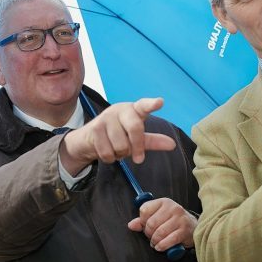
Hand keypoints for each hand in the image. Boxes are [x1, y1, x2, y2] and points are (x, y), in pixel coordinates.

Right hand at [59, 98, 175, 174]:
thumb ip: (153, 141)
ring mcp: (106, 118)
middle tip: (138, 159)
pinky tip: (106, 151)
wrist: (89, 140)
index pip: (144, 105)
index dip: (151, 104)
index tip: (160, 102)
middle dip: (137, 147)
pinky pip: (108, 152)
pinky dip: (110, 158)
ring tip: (116, 148)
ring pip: (121, 145)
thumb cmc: (117, 137)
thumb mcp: (137, 139)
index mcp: (133, 110)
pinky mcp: (95, 129)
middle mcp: (120, 110)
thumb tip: (172, 145)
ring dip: (120, 154)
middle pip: (135, 129)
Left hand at [127, 198, 196, 250]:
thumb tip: (131, 225)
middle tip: (151, 237)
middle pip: (151, 223)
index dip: (142, 221)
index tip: (146, 226)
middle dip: (148, 234)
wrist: (193, 227)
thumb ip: (143, 220)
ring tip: (156, 243)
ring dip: (155, 241)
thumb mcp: (158, 216)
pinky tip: (160, 247)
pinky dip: (162, 246)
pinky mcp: (184, 230)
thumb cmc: (173, 221)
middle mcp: (172, 208)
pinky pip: (168, 240)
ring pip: (159, 233)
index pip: (144, 210)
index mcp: (164, 202)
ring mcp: (179, 219)